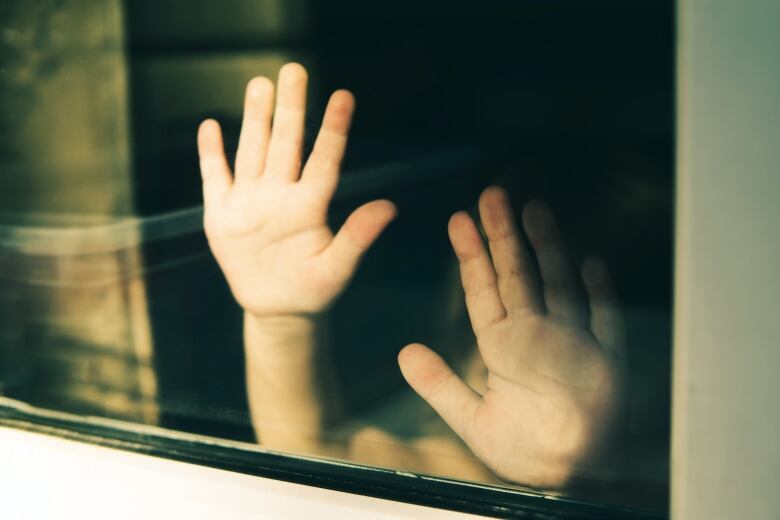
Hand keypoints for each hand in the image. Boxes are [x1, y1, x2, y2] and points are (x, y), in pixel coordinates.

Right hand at [197, 63, 396, 316]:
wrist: (277, 309)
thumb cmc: (313, 291)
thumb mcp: (337, 269)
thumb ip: (357, 238)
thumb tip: (389, 208)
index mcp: (310, 205)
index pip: (324, 159)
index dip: (334, 129)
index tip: (344, 97)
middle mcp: (281, 194)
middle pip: (286, 143)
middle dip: (290, 107)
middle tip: (295, 71)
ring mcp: (250, 201)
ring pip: (253, 150)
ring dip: (255, 119)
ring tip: (260, 85)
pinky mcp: (222, 214)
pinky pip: (214, 177)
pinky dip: (210, 153)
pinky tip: (210, 127)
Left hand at [398, 187, 625, 488]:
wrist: (569, 475)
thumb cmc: (525, 450)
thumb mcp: (471, 420)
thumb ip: (439, 385)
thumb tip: (404, 353)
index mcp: (504, 346)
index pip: (483, 290)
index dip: (470, 256)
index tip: (457, 221)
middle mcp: (537, 335)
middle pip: (517, 274)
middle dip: (503, 236)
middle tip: (490, 195)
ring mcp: (571, 342)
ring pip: (557, 283)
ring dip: (547, 247)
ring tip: (532, 210)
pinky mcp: (605, 359)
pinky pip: (604, 319)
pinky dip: (600, 293)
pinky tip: (592, 264)